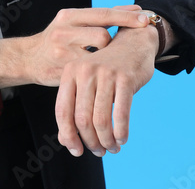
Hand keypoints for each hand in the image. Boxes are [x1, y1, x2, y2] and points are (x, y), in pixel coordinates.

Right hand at [20, 5, 149, 86]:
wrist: (28, 58)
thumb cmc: (58, 38)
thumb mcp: (73, 22)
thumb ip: (101, 18)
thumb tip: (135, 8)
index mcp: (68, 16)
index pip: (103, 13)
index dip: (126, 17)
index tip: (146, 19)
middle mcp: (64, 31)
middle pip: (103, 36)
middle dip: (112, 44)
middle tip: (113, 49)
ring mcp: (62, 52)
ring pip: (98, 57)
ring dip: (105, 60)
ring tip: (103, 61)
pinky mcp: (63, 71)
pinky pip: (91, 73)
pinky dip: (99, 73)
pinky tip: (99, 73)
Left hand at [54, 24, 157, 157]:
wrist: (132, 43)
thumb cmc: (106, 70)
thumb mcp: (85, 83)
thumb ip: (73, 107)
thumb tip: (65, 141)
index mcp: (70, 72)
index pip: (62, 110)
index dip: (68, 135)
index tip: (76, 150)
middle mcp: (85, 71)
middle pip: (82, 119)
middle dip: (90, 141)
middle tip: (98, 152)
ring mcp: (106, 74)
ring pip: (101, 120)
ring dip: (106, 141)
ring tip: (112, 148)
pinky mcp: (126, 78)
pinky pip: (121, 114)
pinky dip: (121, 132)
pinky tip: (122, 139)